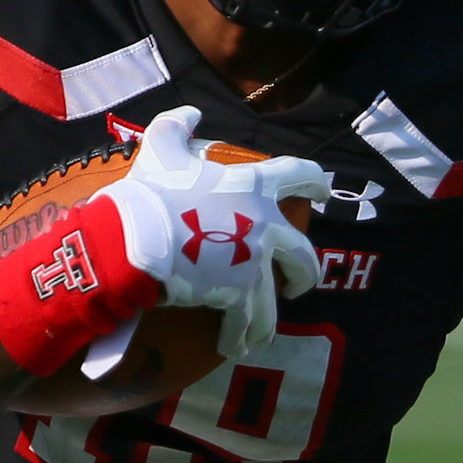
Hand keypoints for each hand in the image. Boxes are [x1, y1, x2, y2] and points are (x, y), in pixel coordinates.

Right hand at [103, 106, 326, 354]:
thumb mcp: (161, 147)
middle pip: (302, 254)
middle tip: (300, 283)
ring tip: (261, 333)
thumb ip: (177, 126)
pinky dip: (239, 337)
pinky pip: (245, 323)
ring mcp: (255, 263)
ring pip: (276, 299)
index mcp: (253, 187)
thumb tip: (191, 114)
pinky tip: (235, 347)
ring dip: (270, 319)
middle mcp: (265, 226)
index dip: (314, 182)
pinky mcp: (239, 295)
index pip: (298, 175)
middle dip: (305, 273)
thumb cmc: (152, 192)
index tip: (324, 192)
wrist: (139, 239)